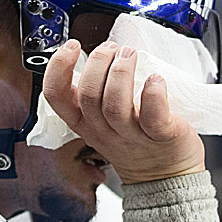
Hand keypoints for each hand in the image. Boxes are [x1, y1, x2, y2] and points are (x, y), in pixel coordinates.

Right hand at [42, 39, 204, 183]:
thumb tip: (99, 53)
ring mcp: (131, 135)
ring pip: (115, 104)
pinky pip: (153, 115)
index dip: (58, 67)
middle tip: (113, 48)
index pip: (56, 96)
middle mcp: (103, 130)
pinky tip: (156, 79)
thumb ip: (95, 94)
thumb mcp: (102, 122)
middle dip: (98, 62)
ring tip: (130, 54)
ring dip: (121, 72)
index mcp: (84, 122)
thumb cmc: (136, 142)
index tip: (71, 46)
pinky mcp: (161, 136)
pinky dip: (153, 92)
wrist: (165, 176)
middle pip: (88, 94)